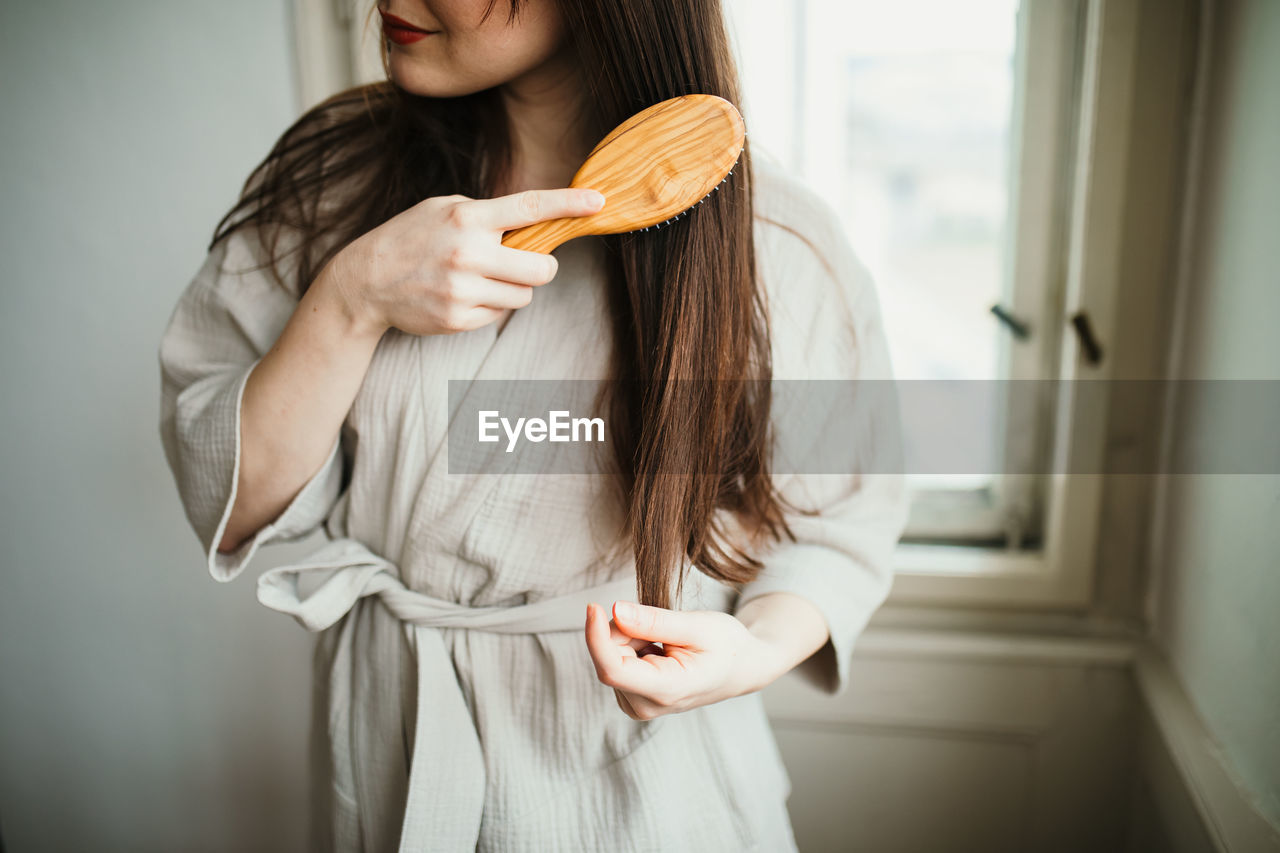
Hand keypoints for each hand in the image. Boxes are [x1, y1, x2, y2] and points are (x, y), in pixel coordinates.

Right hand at [322, 187, 605, 336]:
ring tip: (481, 277)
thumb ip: (486, 214)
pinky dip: (491, 306)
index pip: (529, 208)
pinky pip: (499, 314)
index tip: (598, 202)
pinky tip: (463, 295)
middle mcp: (468, 254)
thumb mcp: (443, 209)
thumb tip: (535, 225)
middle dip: (543, 268)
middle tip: (529, 263)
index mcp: (467, 218)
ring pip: (524, 296)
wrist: (366, 280)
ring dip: (513, 288)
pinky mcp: (458, 319)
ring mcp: (462, 290)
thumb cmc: (411, 237)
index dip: (568, 204)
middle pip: (542, 269)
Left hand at [584, 600, 782, 719]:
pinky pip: (616, 662)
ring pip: (611, 657)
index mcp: (666, 690)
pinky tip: (661, 650)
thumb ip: (655, 621)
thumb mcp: (698, 626)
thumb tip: (615, 611)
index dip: (596, 637)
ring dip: (633, 638)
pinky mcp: (632, 698)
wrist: (742, 668)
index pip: (612, 669)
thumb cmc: (727, 646)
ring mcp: (638, 705)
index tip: (593, 606)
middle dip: (626, 629)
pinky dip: (633, 647)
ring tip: (668, 642)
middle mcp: (646, 706)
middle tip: (662, 624)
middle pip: (610, 657)